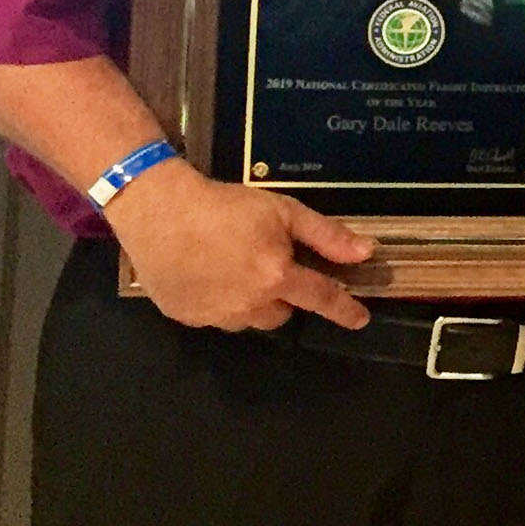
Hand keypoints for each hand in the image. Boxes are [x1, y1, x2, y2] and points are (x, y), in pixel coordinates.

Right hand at [103, 158, 372, 329]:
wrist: (159, 210)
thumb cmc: (225, 206)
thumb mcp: (282, 211)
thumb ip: (326, 236)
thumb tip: (365, 253)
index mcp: (276, 277)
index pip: (320, 298)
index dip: (344, 310)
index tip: (361, 320)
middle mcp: (248, 304)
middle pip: (281, 314)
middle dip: (283, 296)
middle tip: (269, 267)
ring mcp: (213, 315)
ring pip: (247, 320)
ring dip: (252, 303)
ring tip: (235, 269)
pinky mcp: (184, 317)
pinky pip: (215, 318)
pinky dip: (219, 303)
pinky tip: (208, 276)